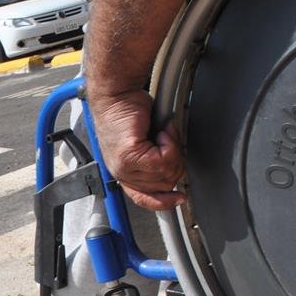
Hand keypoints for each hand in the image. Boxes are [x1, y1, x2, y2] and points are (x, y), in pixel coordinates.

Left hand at [92, 90, 184, 210]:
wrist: (116, 94)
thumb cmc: (128, 111)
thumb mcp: (143, 142)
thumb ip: (154, 160)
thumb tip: (174, 170)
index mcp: (123, 173)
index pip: (144, 198)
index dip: (164, 201)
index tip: (179, 197)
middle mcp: (122, 173)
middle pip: (163, 185)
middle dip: (175, 163)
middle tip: (171, 141)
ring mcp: (124, 167)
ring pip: (166, 173)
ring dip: (173, 149)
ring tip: (164, 133)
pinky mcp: (130, 155)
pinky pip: (164, 159)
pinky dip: (169, 143)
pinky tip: (161, 131)